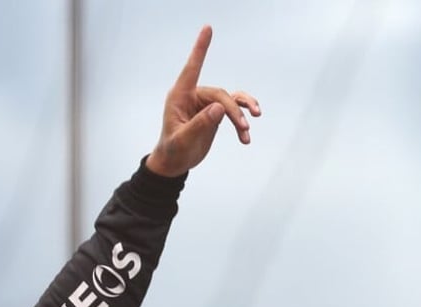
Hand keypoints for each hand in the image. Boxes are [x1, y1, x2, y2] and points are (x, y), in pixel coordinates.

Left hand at [146, 26, 259, 177]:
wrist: (174, 163)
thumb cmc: (173, 151)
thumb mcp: (183, 140)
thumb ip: (200, 124)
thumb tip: (220, 108)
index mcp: (180, 96)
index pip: (192, 68)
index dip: (200, 49)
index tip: (207, 28)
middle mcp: (194, 96)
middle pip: (220, 95)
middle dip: (233, 111)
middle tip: (243, 127)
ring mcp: (206, 104)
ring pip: (231, 100)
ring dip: (242, 113)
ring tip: (247, 131)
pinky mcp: (215, 113)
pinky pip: (233, 110)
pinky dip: (241, 121)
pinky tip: (245, 137)